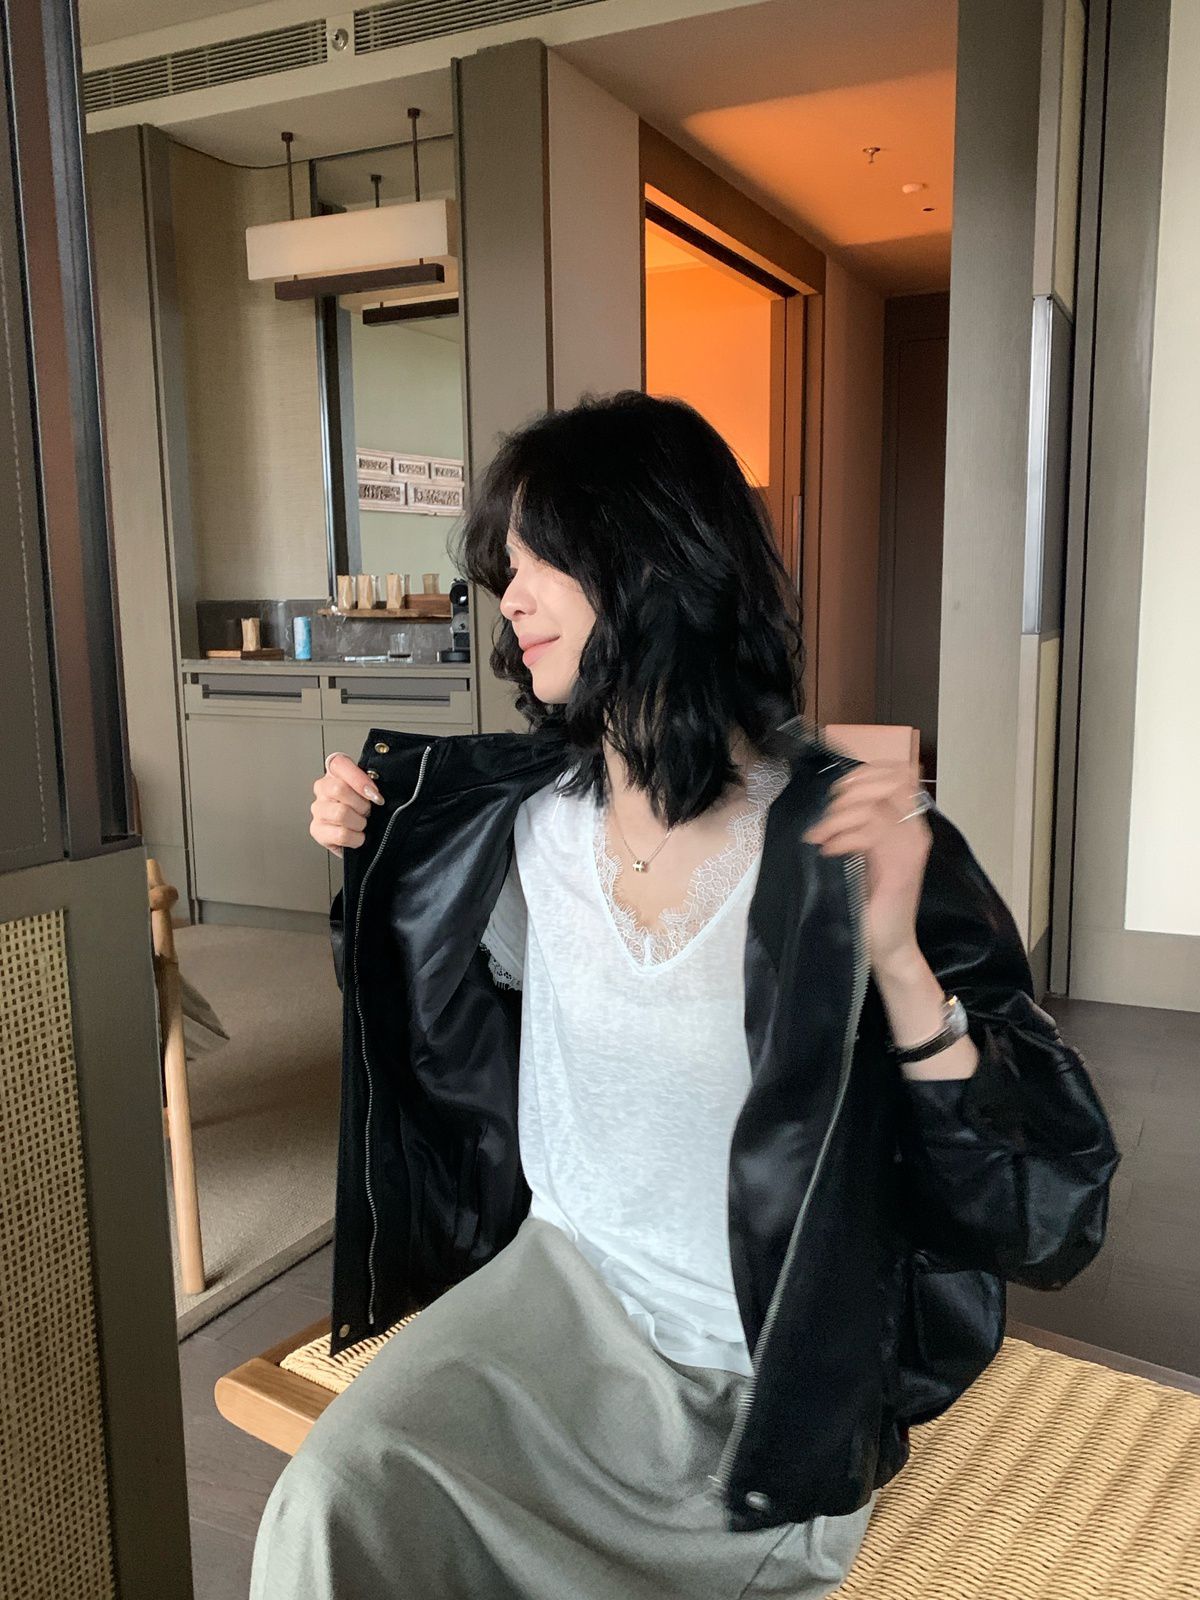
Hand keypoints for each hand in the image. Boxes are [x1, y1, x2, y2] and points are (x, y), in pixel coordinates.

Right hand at [310, 753, 384, 857]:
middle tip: (368, 811)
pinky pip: (341, 834)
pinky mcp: (317, 829)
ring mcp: (317, 809)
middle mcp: (322, 788)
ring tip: (361, 824)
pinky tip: (357, 836)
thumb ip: (374, 783)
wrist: (362, 834)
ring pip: (340, 813)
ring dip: (359, 822)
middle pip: (339, 789)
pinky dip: (356, 838)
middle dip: (362, 804)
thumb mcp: (372, 790)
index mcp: (335, 772)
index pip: (339, 764)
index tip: (375, 795)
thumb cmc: (366, 808)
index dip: (359, 779)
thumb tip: (376, 794)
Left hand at [801, 758, 931, 974]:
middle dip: (850, 792)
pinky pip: (870, 834)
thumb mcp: (864, 853)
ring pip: (873, 808)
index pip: (899, 774)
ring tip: (821, 838)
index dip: (866, 772)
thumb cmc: (872, 902)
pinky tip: (829, 852)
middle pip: (890, 782)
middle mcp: (916, 831)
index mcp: (909, 824)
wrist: (889, 945)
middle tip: (827, 817)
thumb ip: (859, 824)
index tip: (837, 790)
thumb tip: (833, 798)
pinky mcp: (901, 868)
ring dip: (838, 818)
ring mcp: (911, 848)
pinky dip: (842, 838)